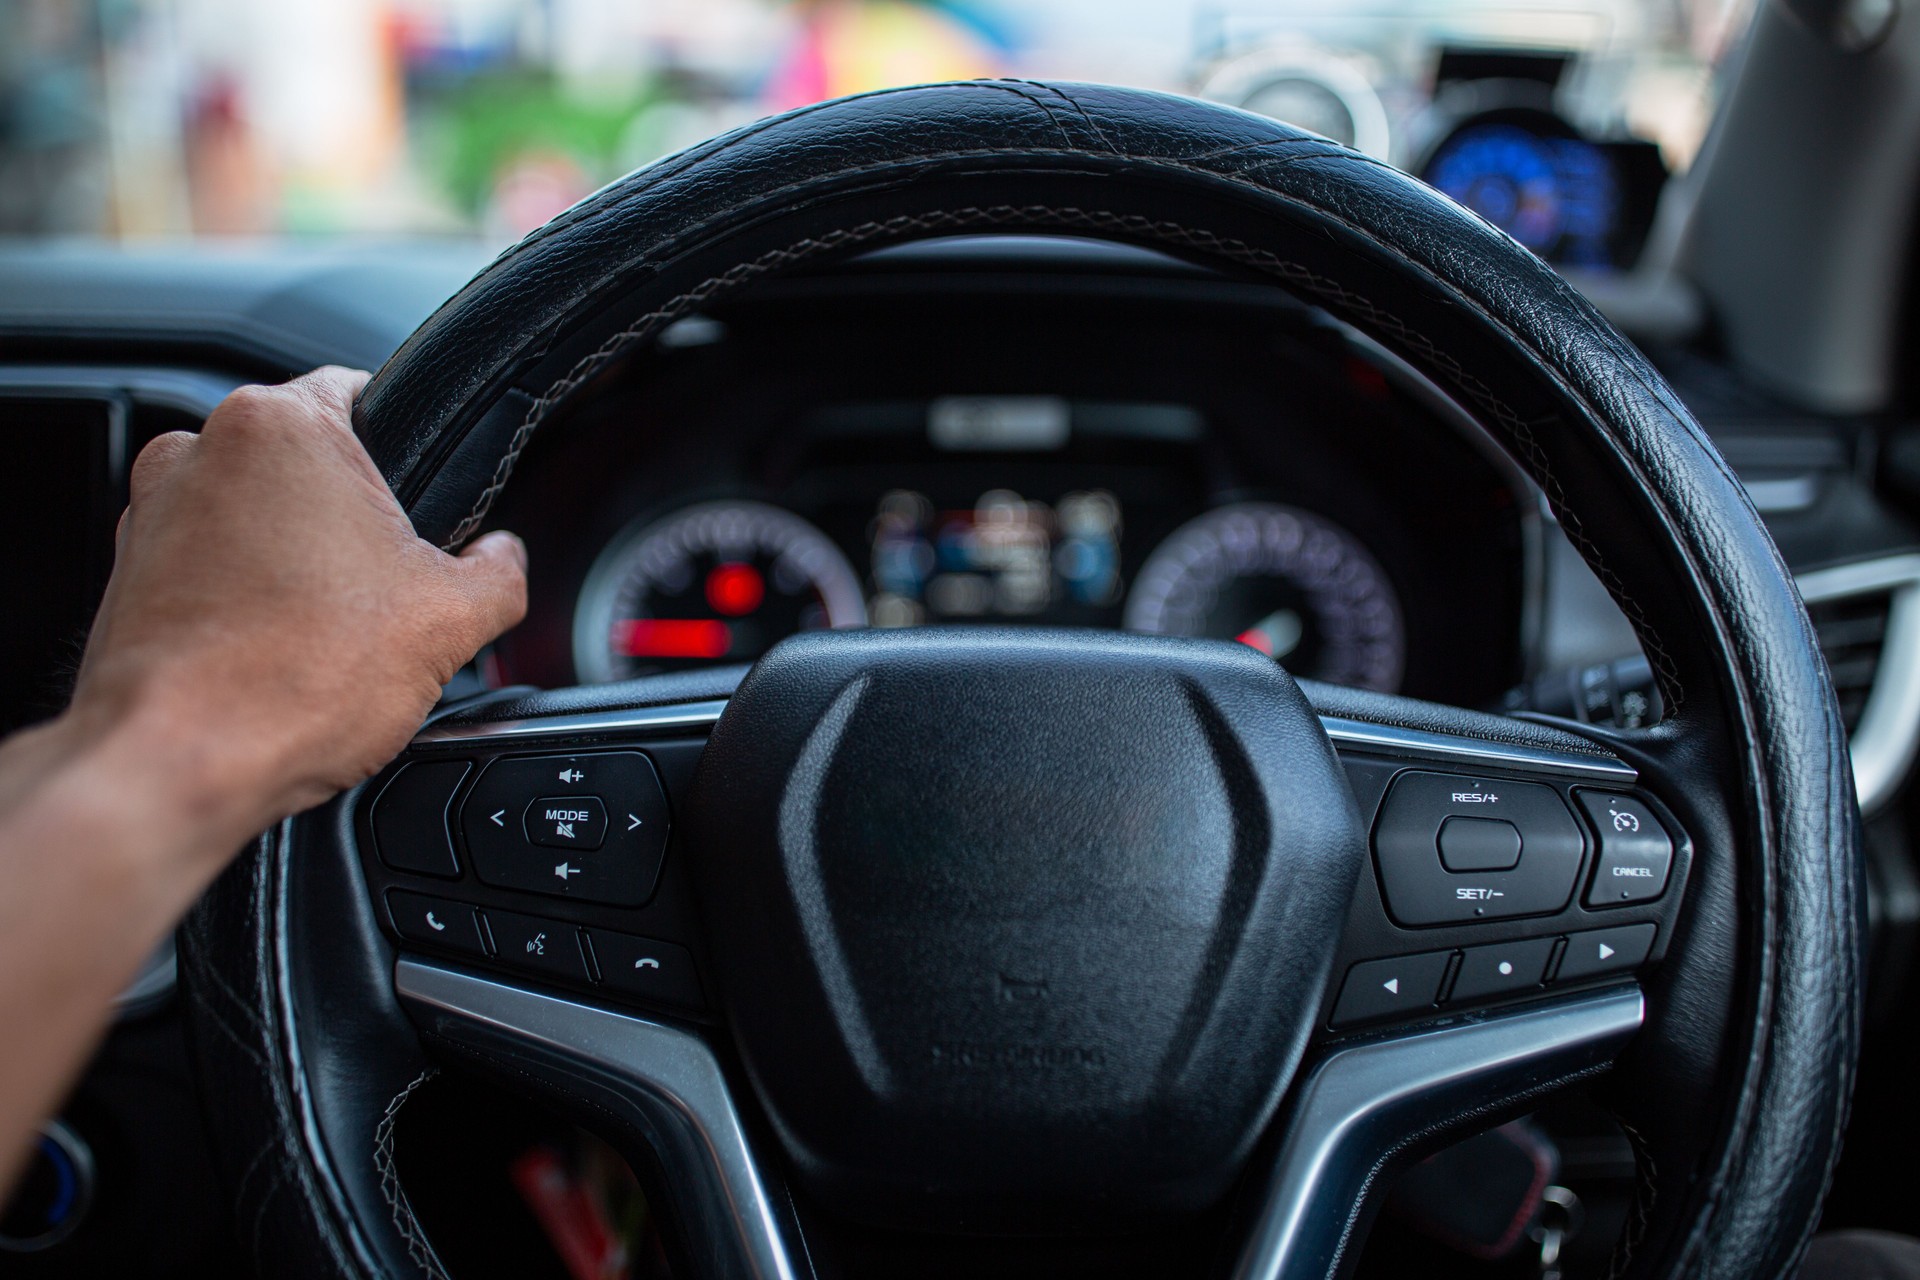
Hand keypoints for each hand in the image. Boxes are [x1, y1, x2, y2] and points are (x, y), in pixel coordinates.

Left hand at [68, 366, 527, 849]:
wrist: (177, 768)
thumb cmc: (289, 682)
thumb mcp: (452, 620)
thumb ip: (500, 570)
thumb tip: (504, 559)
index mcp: (282, 425)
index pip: (365, 392)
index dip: (412, 452)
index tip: (426, 504)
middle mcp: (199, 449)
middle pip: (310, 464)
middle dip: (353, 521)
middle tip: (388, 592)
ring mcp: (150, 511)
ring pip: (257, 517)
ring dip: (297, 561)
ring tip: (329, 636)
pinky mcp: (125, 573)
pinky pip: (210, 566)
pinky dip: (246, 600)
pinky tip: (278, 657)